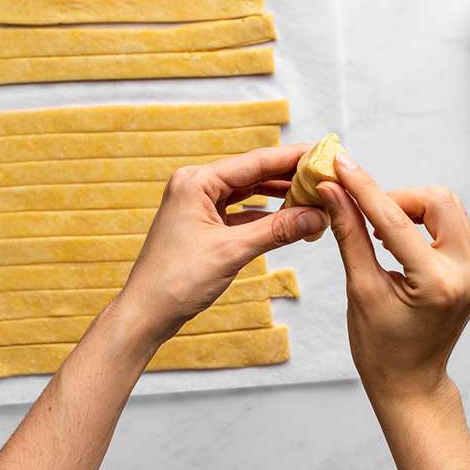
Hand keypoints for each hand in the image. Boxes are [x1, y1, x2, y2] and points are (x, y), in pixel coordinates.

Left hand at [111, 145, 326, 347]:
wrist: (144, 316)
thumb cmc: (175, 282)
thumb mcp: (233, 251)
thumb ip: (278, 229)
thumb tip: (318, 215)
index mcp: (196, 182)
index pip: (256, 162)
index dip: (293, 157)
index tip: (323, 153)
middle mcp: (196, 186)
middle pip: (254, 173)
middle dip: (290, 176)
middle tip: (325, 175)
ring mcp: (198, 205)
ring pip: (250, 191)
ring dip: (280, 195)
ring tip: (313, 196)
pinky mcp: (203, 224)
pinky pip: (242, 210)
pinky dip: (266, 214)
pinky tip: (290, 217)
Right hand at [318, 157, 469, 469]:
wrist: (411, 383)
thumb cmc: (381, 349)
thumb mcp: (361, 291)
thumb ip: (351, 236)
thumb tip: (335, 193)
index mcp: (437, 283)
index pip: (396, 221)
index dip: (365, 189)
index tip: (342, 166)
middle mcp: (466, 272)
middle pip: (437, 200)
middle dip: (398, 198)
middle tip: (365, 212)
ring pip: (448, 209)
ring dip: (411, 208)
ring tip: (379, 230)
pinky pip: (451, 227)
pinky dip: (423, 223)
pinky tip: (398, 239)